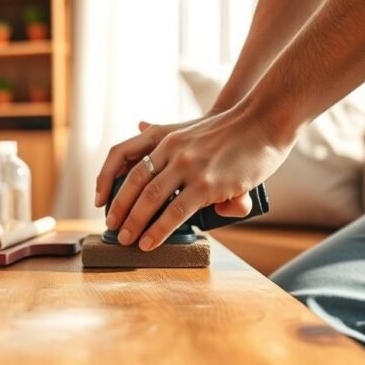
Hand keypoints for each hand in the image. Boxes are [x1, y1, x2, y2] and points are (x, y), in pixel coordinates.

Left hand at [104, 104, 295, 250]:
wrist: (265, 121)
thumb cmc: (231, 128)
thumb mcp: (190, 126)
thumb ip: (166, 132)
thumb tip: (141, 123)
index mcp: (164, 137)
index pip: (122, 155)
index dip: (105, 179)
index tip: (100, 200)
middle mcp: (171, 150)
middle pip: (133, 182)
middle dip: (119, 208)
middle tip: (111, 227)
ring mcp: (188, 167)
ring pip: (150, 199)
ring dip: (134, 223)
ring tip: (126, 239)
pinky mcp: (206, 186)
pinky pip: (175, 213)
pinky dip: (158, 230)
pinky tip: (149, 242)